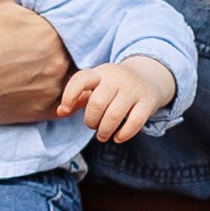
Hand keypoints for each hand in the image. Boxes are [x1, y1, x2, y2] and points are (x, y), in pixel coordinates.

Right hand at [0, 0, 71, 124]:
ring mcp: (51, 91)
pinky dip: (52, 96)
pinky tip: (37, 86)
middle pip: (72, 51)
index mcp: (53, 33)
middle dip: (60, 47)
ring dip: (59, 72)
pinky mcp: (40, 113)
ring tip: (40, 65)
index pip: (71, 26)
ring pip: (69, 78)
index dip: (61, 24)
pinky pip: (60, 104)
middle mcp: (60, 64)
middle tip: (40, 44)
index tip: (46, 24)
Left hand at [60, 52, 179, 144]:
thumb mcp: (95, 86)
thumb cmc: (114, 86)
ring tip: (102, 135)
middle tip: (92, 126)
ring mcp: (133, 89)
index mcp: (100, 73)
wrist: (149, 77)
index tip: (65, 110)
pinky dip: (124, 134)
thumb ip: (77, 99)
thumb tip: (60, 112)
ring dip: (104, 131)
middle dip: (90, 121)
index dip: (69, 96)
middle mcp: (117, 78)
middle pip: (97, 103)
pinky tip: (117, 137)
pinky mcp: (148, 102)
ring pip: (114, 115)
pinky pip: (135, 122)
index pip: (81, 80)